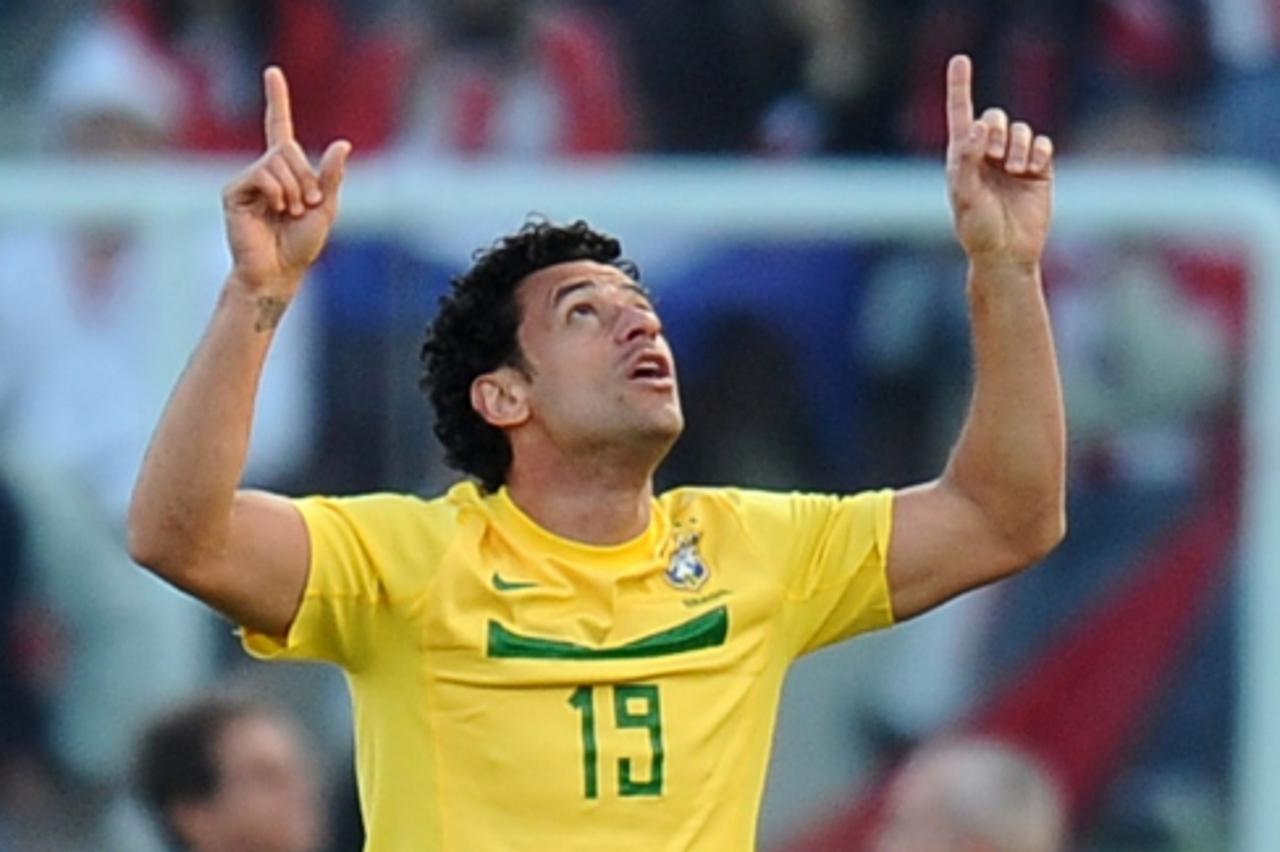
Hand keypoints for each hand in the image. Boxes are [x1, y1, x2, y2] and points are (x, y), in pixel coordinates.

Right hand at [222, 67, 350, 296]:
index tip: (272, 72)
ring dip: (295, 188)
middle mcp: (264, 170)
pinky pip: (263, 174)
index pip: (279, 127)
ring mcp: (247, 179)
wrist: (280, 270)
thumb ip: (331, 177)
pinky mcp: (233, 191)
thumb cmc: (301, 244)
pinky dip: (278, 191)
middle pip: (290, 148)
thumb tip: (343, 144)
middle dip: (307, 176)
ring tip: (290, 212)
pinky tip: (277, 209)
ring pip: (278, 161)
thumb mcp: (326, 208)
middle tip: (307, 204)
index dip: (276, 100)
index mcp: (286, 171)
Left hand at [945, 55, 1053, 267]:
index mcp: (962, 158)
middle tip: (995, 156)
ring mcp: (1014, 162)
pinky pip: (1043, 144)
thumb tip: (977, 126)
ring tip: (1016, 170)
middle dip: (997, 131)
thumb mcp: (966, 195)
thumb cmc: (978, 229)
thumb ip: (968, 160)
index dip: (960, 87)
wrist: (1008, 254)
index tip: (960, 60)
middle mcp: (987, 155)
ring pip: (1021, 130)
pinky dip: (1039, 152)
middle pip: (995, 118)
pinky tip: (1031, 170)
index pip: (960, 114)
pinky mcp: (1039, 170)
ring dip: (1019, 145)